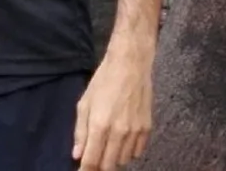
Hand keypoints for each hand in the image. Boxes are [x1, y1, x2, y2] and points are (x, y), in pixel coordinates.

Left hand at [73, 50, 152, 169]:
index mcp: (100, 125)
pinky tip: (122, 141)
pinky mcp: (147, 129)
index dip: (86, 170)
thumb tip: (77, 154)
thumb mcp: (84, 103)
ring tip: (107, 146)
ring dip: (113, 158)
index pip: (92, 160)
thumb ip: (80, 131)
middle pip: (109, 165)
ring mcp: (135, 132)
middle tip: (93, 159)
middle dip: (99, 166)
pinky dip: (128, 152)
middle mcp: (119, 133)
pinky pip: (137, 152)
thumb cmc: (103, 81)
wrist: (130, 66)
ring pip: (124, 160)